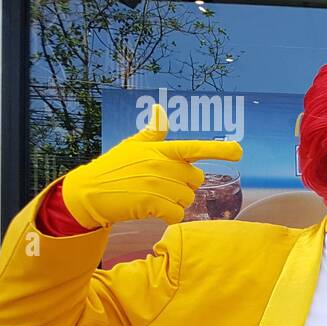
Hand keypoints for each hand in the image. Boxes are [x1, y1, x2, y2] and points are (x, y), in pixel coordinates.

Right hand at [60, 106, 243, 228]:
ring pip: (187, 198)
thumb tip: (161, 110)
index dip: (219, 149)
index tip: (238, 150)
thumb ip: (152, 132)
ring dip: (174, 201)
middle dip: (184, 185)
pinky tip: (152, 210)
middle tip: (159, 185)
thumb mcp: (131, 146)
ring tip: (152, 196)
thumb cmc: (112, 168)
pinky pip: (177, 214)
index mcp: (160, 150)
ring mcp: (157, 183)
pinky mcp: (151, 203)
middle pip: (195, 179)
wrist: (87, 193)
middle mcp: (161, 164)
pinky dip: (168, 216)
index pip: (194, 147)